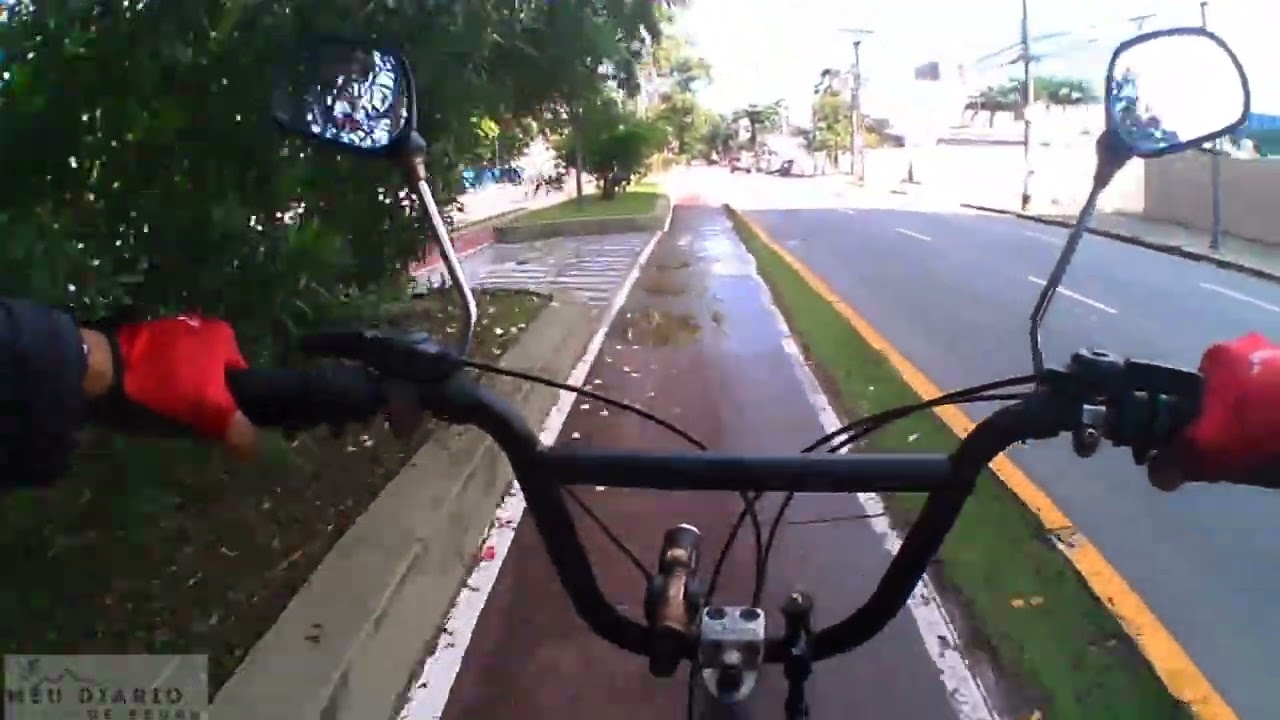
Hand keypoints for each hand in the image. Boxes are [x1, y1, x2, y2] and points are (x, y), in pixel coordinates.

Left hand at [88, 314, 256, 454]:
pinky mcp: (139, 347)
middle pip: (213, 380)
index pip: (241, 380)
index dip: (231, 406)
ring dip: (178, 399)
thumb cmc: (162, 386)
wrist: (99, 373)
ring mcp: (166, 335)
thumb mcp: (207, 409)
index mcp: (222, 336)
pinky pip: (159, 377)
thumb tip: (253, 446)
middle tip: (189, 423)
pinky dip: (156, 392)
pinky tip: (145, 405)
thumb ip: (236, 426)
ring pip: (186, 379)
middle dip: (204, 402)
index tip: (215, 423)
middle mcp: (198, 328)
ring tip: (164, 416)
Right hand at [1147, 332, 1279, 490]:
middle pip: (1230, 387)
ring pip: (1261, 391)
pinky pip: (1278, 397)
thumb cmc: (1262, 433)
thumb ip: (1176, 461)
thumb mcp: (1209, 454)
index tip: (1207, 439)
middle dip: (1231, 413)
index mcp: (1219, 356)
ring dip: (1262, 415)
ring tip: (1269, 446)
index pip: (1194, 386)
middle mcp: (1251, 345)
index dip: (1197, 416)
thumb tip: (1158, 474)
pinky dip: (1278, 414)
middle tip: (1240, 447)